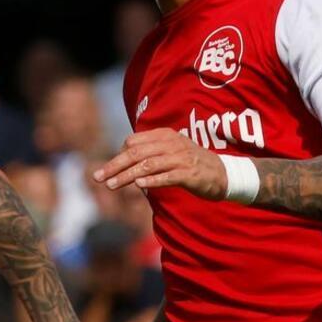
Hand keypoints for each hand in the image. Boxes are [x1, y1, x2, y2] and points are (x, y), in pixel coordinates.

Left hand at [95, 129, 226, 198]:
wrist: (223, 174)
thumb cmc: (192, 164)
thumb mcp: (170, 153)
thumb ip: (149, 155)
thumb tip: (124, 165)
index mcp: (164, 135)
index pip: (133, 142)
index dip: (118, 156)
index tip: (107, 171)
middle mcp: (171, 143)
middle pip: (136, 153)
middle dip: (114, 165)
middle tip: (98, 178)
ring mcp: (181, 158)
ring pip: (147, 165)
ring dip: (127, 176)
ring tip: (111, 185)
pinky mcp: (189, 173)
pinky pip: (167, 176)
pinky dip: (152, 180)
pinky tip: (138, 185)